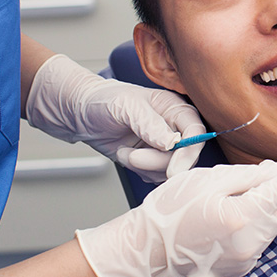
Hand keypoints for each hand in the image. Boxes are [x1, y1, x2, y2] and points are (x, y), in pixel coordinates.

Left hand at [26, 54, 205, 181]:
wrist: (80, 113)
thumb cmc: (103, 100)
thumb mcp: (125, 106)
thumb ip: (150, 123)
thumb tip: (172, 143)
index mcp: (175, 107)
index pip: (196, 131)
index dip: (190, 151)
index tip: (174, 168)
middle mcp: (174, 126)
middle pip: (186, 155)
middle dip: (159, 162)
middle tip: (134, 157)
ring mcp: (163, 145)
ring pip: (170, 169)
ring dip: (145, 166)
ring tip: (124, 152)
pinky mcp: (152, 160)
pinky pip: (156, 176)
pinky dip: (139, 172)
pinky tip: (125, 156)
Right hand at [75, 147, 276, 276]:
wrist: (148, 249)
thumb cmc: (173, 209)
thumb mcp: (208, 179)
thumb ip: (249, 175)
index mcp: (243, 216)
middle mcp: (252, 242)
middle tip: (245, 178)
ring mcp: (248, 258)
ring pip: (276, 220)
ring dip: (264, 204)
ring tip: (226, 201)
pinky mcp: (245, 266)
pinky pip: (263, 235)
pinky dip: (254, 221)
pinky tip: (224, 219)